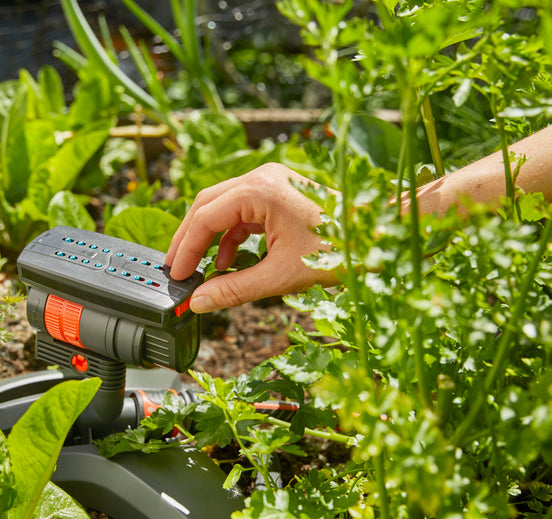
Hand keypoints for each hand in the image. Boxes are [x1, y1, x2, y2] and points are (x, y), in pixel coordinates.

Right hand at [165, 163, 337, 312]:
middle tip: (177, 269)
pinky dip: (230, 235)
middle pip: (207, 205)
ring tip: (200, 268)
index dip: (185, 249)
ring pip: (222, 207)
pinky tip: (229, 260)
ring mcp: (270, 182)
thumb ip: (234, 289)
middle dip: (189, 239)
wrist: (379, 236)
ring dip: (208, 237)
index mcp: (259, 190)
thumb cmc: (340, 251)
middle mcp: (261, 177)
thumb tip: (198, 302)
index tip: (177, 275)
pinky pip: (241, 211)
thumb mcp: (280, 276)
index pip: (204, 217)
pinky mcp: (278, 192)